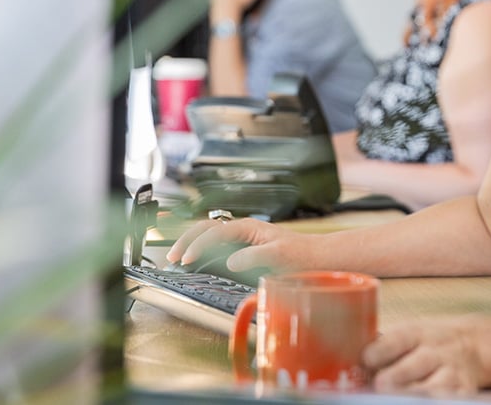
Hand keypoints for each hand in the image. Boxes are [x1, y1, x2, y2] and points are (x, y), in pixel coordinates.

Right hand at [166, 217, 315, 273]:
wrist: (317, 258)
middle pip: (206, 228)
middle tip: (173, 257)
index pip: (215, 232)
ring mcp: (242, 239)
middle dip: (187, 240)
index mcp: (248, 227)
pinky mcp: (243, 249)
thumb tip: (230, 261)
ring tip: (177, 257)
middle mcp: (243, 230)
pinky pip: (216, 245)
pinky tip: (194, 260)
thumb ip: (253, 257)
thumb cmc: (301, 254)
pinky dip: (201, 250)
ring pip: (208, 234)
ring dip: (191, 243)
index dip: (199, 245)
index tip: (188, 259)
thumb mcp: (278, 255)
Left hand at [364, 318, 484, 395]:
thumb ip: (383, 348)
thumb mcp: (408, 336)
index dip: (383, 348)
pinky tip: (422, 403)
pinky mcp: (464, 392)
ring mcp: (453, 372)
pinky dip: (439, 401)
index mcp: (418, 333)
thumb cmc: (424, 344)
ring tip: (399, 400)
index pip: (400, 338)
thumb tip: (351, 365)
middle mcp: (437, 351)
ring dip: (419, 393)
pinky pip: (454, 399)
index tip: (366, 359)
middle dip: (399, 375)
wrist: (471, 345)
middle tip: (380, 385)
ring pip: (439, 385)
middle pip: (420, 362)